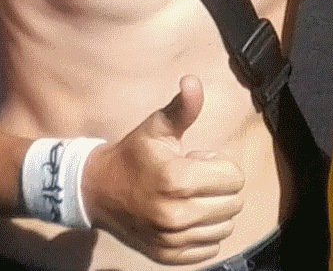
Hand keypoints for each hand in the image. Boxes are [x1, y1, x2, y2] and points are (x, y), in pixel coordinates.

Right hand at [82, 76, 245, 264]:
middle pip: (234, 203)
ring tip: (189, 196)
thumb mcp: (158, 126)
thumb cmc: (134, 154)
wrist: (98, 191)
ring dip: (215, 210)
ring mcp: (172, 240)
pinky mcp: (167, 257)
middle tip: (195, 178)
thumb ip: (183, 107)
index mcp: (178, 180)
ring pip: (225, 227)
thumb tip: (193, 80)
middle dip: (220, 186)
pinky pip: (211, 249)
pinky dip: (205, 233)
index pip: (234, 177)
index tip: (197, 160)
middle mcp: (177, 215)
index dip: (220, 164)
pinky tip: (187, 216)